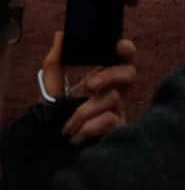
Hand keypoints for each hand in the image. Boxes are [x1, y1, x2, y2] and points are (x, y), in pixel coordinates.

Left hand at [41, 30, 138, 146]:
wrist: (49, 155)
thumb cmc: (54, 121)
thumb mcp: (51, 90)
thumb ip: (55, 63)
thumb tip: (60, 34)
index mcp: (102, 80)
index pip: (123, 59)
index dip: (125, 50)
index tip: (118, 46)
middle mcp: (114, 95)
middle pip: (129, 74)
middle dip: (110, 75)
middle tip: (88, 85)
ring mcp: (118, 114)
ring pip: (114, 99)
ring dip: (85, 112)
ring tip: (68, 126)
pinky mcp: (117, 133)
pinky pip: (111, 121)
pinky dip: (90, 127)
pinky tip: (77, 136)